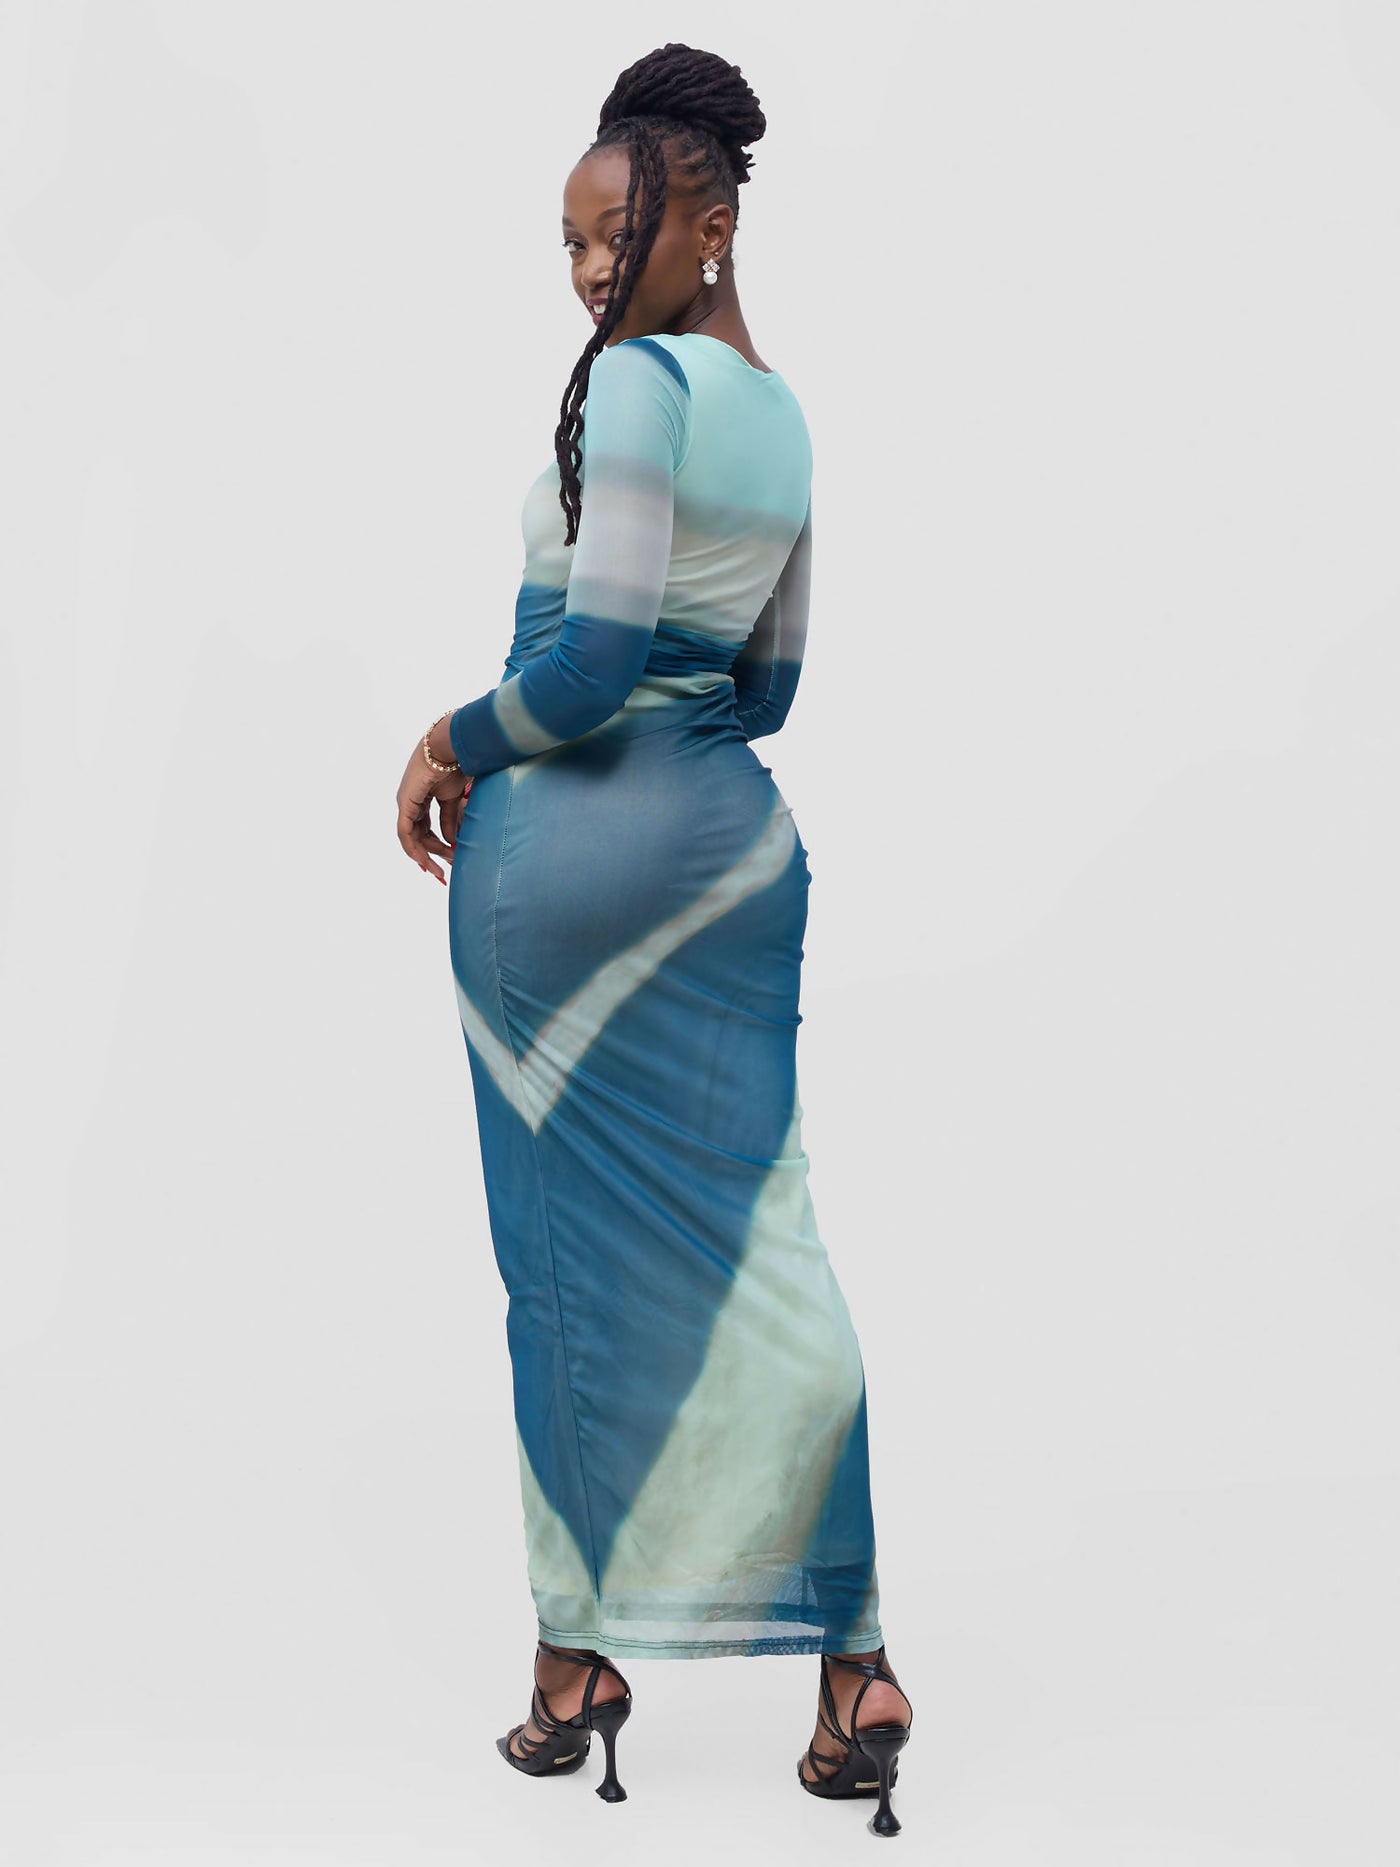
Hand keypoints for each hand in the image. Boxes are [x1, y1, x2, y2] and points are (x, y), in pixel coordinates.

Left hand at [397, 731, 471, 884]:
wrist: (449, 748)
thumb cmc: (453, 765)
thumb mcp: (452, 799)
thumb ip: (449, 820)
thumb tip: (450, 840)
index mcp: (420, 799)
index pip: (424, 829)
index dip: (434, 847)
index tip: (446, 862)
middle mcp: (409, 803)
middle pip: (418, 836)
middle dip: (431, 856)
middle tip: (442, 874)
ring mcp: (405, 803)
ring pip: (411, 838)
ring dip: (426, 855)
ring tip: (440, 870)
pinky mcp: (405, 804)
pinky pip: (405, 832)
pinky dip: (414, 848)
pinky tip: (425, 861)